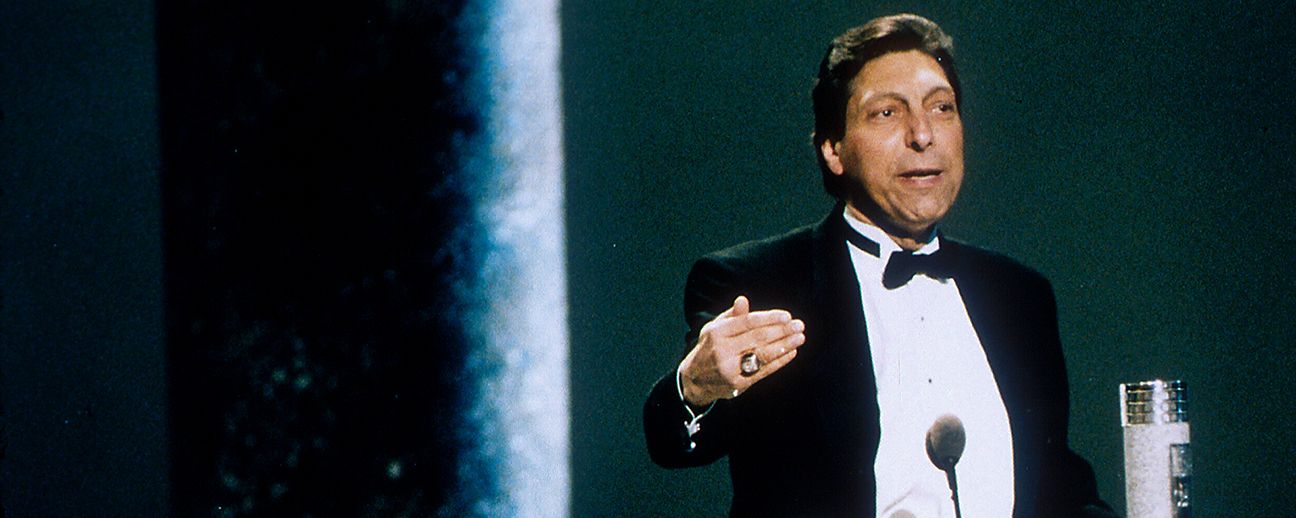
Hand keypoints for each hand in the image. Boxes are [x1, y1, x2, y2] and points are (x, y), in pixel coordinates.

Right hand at [679, 296, 805, 406]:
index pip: (747, 322)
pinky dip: (780, 362)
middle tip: (799, 325)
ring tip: (800, 338)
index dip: (769, 318)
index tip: (787, 316)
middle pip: (758, 338)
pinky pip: (764, 371)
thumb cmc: (710, 348)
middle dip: (782, 330)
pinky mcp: (739, 385)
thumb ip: (732, 316)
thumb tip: (743, 300)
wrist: (695, 380)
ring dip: (785, 345)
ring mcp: (731, 369)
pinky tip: (791, 352)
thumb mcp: (714, 328)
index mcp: (717, 333)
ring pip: (763, 355)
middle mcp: (723, 350)